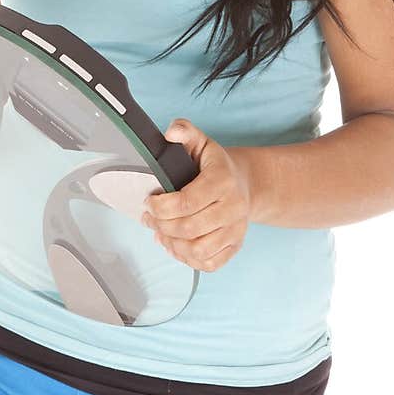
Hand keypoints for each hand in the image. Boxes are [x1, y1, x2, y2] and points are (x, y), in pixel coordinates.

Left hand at [140, 118, 251, 271]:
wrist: (245, 184)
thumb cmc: (216, 165)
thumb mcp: (201, 142)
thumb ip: (184, 131)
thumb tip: (170, 133)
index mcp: (223, 181)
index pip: (186, 202)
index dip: (160, 206)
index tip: (147, 201)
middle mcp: (234, 208)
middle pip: (188, 228)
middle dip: (161, 225)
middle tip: (148, 218)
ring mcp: (236, 230)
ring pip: (198, 250)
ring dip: (171, 244)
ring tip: (159, 232)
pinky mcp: (235, 246)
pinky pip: (208, 263)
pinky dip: (186, 259)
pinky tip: (175, 244)